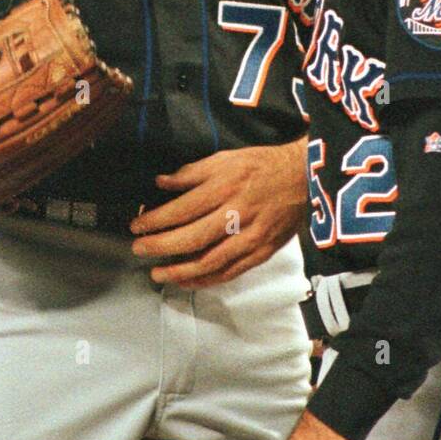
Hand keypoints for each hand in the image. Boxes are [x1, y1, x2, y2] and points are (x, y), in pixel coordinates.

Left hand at [129, 138, 306, 287]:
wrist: (303, 177)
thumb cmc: (261, 165)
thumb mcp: (226, 158)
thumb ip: (192, 172)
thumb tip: (161, 183)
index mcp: (225, 186)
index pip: (182, 209)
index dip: (156, 220)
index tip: (137, 226)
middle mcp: (237, 213)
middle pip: (192, 238)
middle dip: (161, 247)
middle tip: (139, 249)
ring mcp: (251, 236)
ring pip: (210, 261)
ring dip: (180, 271)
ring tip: (158, 274)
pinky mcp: (262, 252)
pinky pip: (231, 272)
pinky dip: (207, 280)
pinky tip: (189, 281)